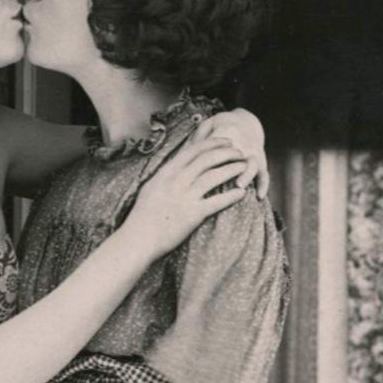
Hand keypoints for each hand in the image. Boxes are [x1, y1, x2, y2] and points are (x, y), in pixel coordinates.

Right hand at [127, 136, 249, 260]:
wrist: (138, 240)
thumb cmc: (143, 217)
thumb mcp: (151, 188)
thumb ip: (166, 176)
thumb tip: (179, 166)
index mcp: (166, 173)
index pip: (194, 150)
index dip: (213, 143)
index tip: (226, 142)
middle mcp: (176, 181)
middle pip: (208, 159)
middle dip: (227, 153)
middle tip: (240, 153)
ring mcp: (185, 197)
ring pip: (214, 176)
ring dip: (233, 169)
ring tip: (245, 168)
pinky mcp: (193, 215)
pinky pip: (217, 202)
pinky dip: (231, 196)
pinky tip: (241, 193)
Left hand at [194, 109, 267, 199]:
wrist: (246, 122)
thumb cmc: (222, 127)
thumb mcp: (208, 126)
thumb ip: (196, 138)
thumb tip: (181, 154)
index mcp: (226, 134)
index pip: (217, 146)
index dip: (209, 155)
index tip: (199, 168)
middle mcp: (241, 144)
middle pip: (238, 154)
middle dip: (231, 164)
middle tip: (221, 177)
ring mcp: (253, 154)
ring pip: (253, 164)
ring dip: (247, 174)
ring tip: (240, 186)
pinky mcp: (261, 162)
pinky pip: (264, 175)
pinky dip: (263, 185)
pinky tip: (259, 197)